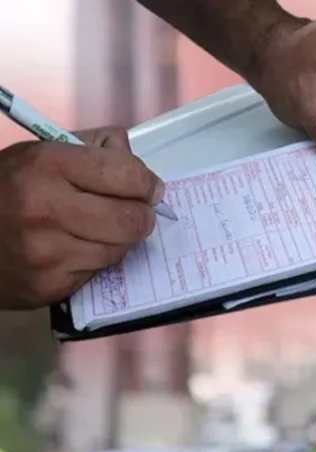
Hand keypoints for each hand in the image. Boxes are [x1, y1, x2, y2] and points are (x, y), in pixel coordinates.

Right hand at [0, 127, 163, 308]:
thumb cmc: (8, 187)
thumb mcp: (42, 152)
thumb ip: (93, 149)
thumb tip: (136, 162)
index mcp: (47, 165)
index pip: (128, 175)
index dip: (147, 183)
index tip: (148, 188)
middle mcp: (46, 209)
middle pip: (133, 219)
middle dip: (141, 215)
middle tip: (134, 212)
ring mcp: (46, 252)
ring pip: (120, 249)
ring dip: (119, 240)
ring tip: (97, 228)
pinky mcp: (49, 285)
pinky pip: (97, 273)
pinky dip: (95, 261)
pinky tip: (75, 249)